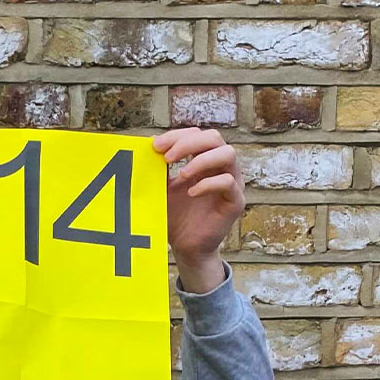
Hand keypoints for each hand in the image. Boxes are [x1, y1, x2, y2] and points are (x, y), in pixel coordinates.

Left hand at [152, 128, 244, 294]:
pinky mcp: (235, 201)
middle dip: (189, 142)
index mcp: (204, 159)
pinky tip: (191, 193)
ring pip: (228, 154)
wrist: (185, 246)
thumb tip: (145, 147)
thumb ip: (159, 169)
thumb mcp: (163, 189)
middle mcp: (221, 167)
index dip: (177, 136)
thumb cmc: (175, 215)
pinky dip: (208, 184)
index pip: (197, 134)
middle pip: (214, 137)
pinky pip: (228, 183)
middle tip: (167, 157)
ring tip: (181, 175)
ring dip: (202, 160)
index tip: (155, 146)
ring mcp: (232, 182)